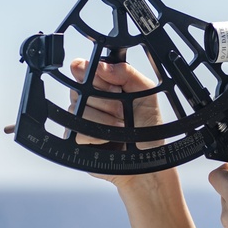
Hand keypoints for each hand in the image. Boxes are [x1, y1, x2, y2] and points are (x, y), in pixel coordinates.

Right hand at [4, 58, 162, 186]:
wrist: (148, 161)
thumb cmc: (148, 130)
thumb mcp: (146, 94)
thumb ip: (127, 73)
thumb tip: (103, 66)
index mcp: (105, 86)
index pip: (85, 70)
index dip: (94, 75)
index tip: (110, 85)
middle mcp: (91, 101)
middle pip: (81, 89)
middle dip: (107, 99)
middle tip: (122, 110)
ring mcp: (82, 120)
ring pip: (79, 109)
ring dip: (105, 120)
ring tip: (120, 126)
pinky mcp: (78, 139)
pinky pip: (79, 131)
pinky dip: (98, 136)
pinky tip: (110, 138)